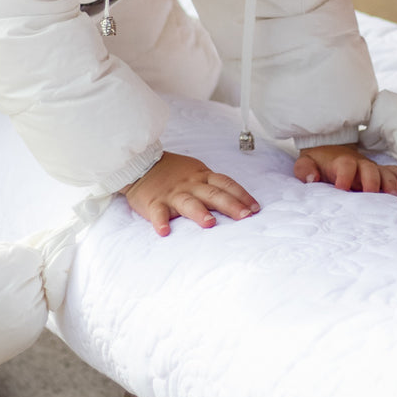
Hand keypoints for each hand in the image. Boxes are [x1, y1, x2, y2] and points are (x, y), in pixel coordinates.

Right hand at [120, 151, 259, 236]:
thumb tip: (238, 201)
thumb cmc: (173, 172)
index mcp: (202, 176)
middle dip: (231, 205)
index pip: (226, 184)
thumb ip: (213, 185)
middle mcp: (191, 185)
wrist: (140, 164)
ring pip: (188, 203)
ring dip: (199, 212)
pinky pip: (158, 213)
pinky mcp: (154, 202)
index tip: (256, 208)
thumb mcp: (196, 172)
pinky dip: (160, 222)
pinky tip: (164, 232)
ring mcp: (173, 194)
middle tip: (245, 216)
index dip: (242, 195)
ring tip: (210, 223)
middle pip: (213, 194)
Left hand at [294, 143, 396, 194]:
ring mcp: (371, 167)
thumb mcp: (305, 164)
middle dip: (372, 182)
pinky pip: (394, 171)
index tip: (341, 189)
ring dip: (390, 183)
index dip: (345, 176)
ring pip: (384, 172)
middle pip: (369, 169)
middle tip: (371, 196)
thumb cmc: (318, 162)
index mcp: (341, 162)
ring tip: (393, 197)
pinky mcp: (379, 171)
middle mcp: (359, 163)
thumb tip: (312, 179)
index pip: (345, 166)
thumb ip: (305, 170)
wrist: (329, 148)